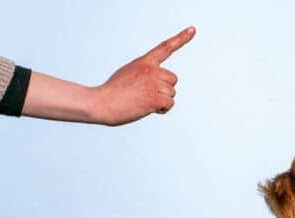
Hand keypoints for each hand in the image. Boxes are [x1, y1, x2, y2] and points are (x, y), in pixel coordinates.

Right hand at [22, 27, 195, 125]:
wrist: (102, 103)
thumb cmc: (113, 92)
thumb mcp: (128, 73)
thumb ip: (145, 74)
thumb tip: (157, 85)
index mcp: (144, 62)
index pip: (165, 47)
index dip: (181, 38)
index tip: (192, 30)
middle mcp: (151, 70)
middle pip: (173, 79)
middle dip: (165, 89)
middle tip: (148, 94)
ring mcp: (153, 84)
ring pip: (172, 94)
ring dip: (162, 101)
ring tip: (144, 102)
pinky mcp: (154, 98)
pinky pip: (170, 104)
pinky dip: (163, 109)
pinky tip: (150, 109)